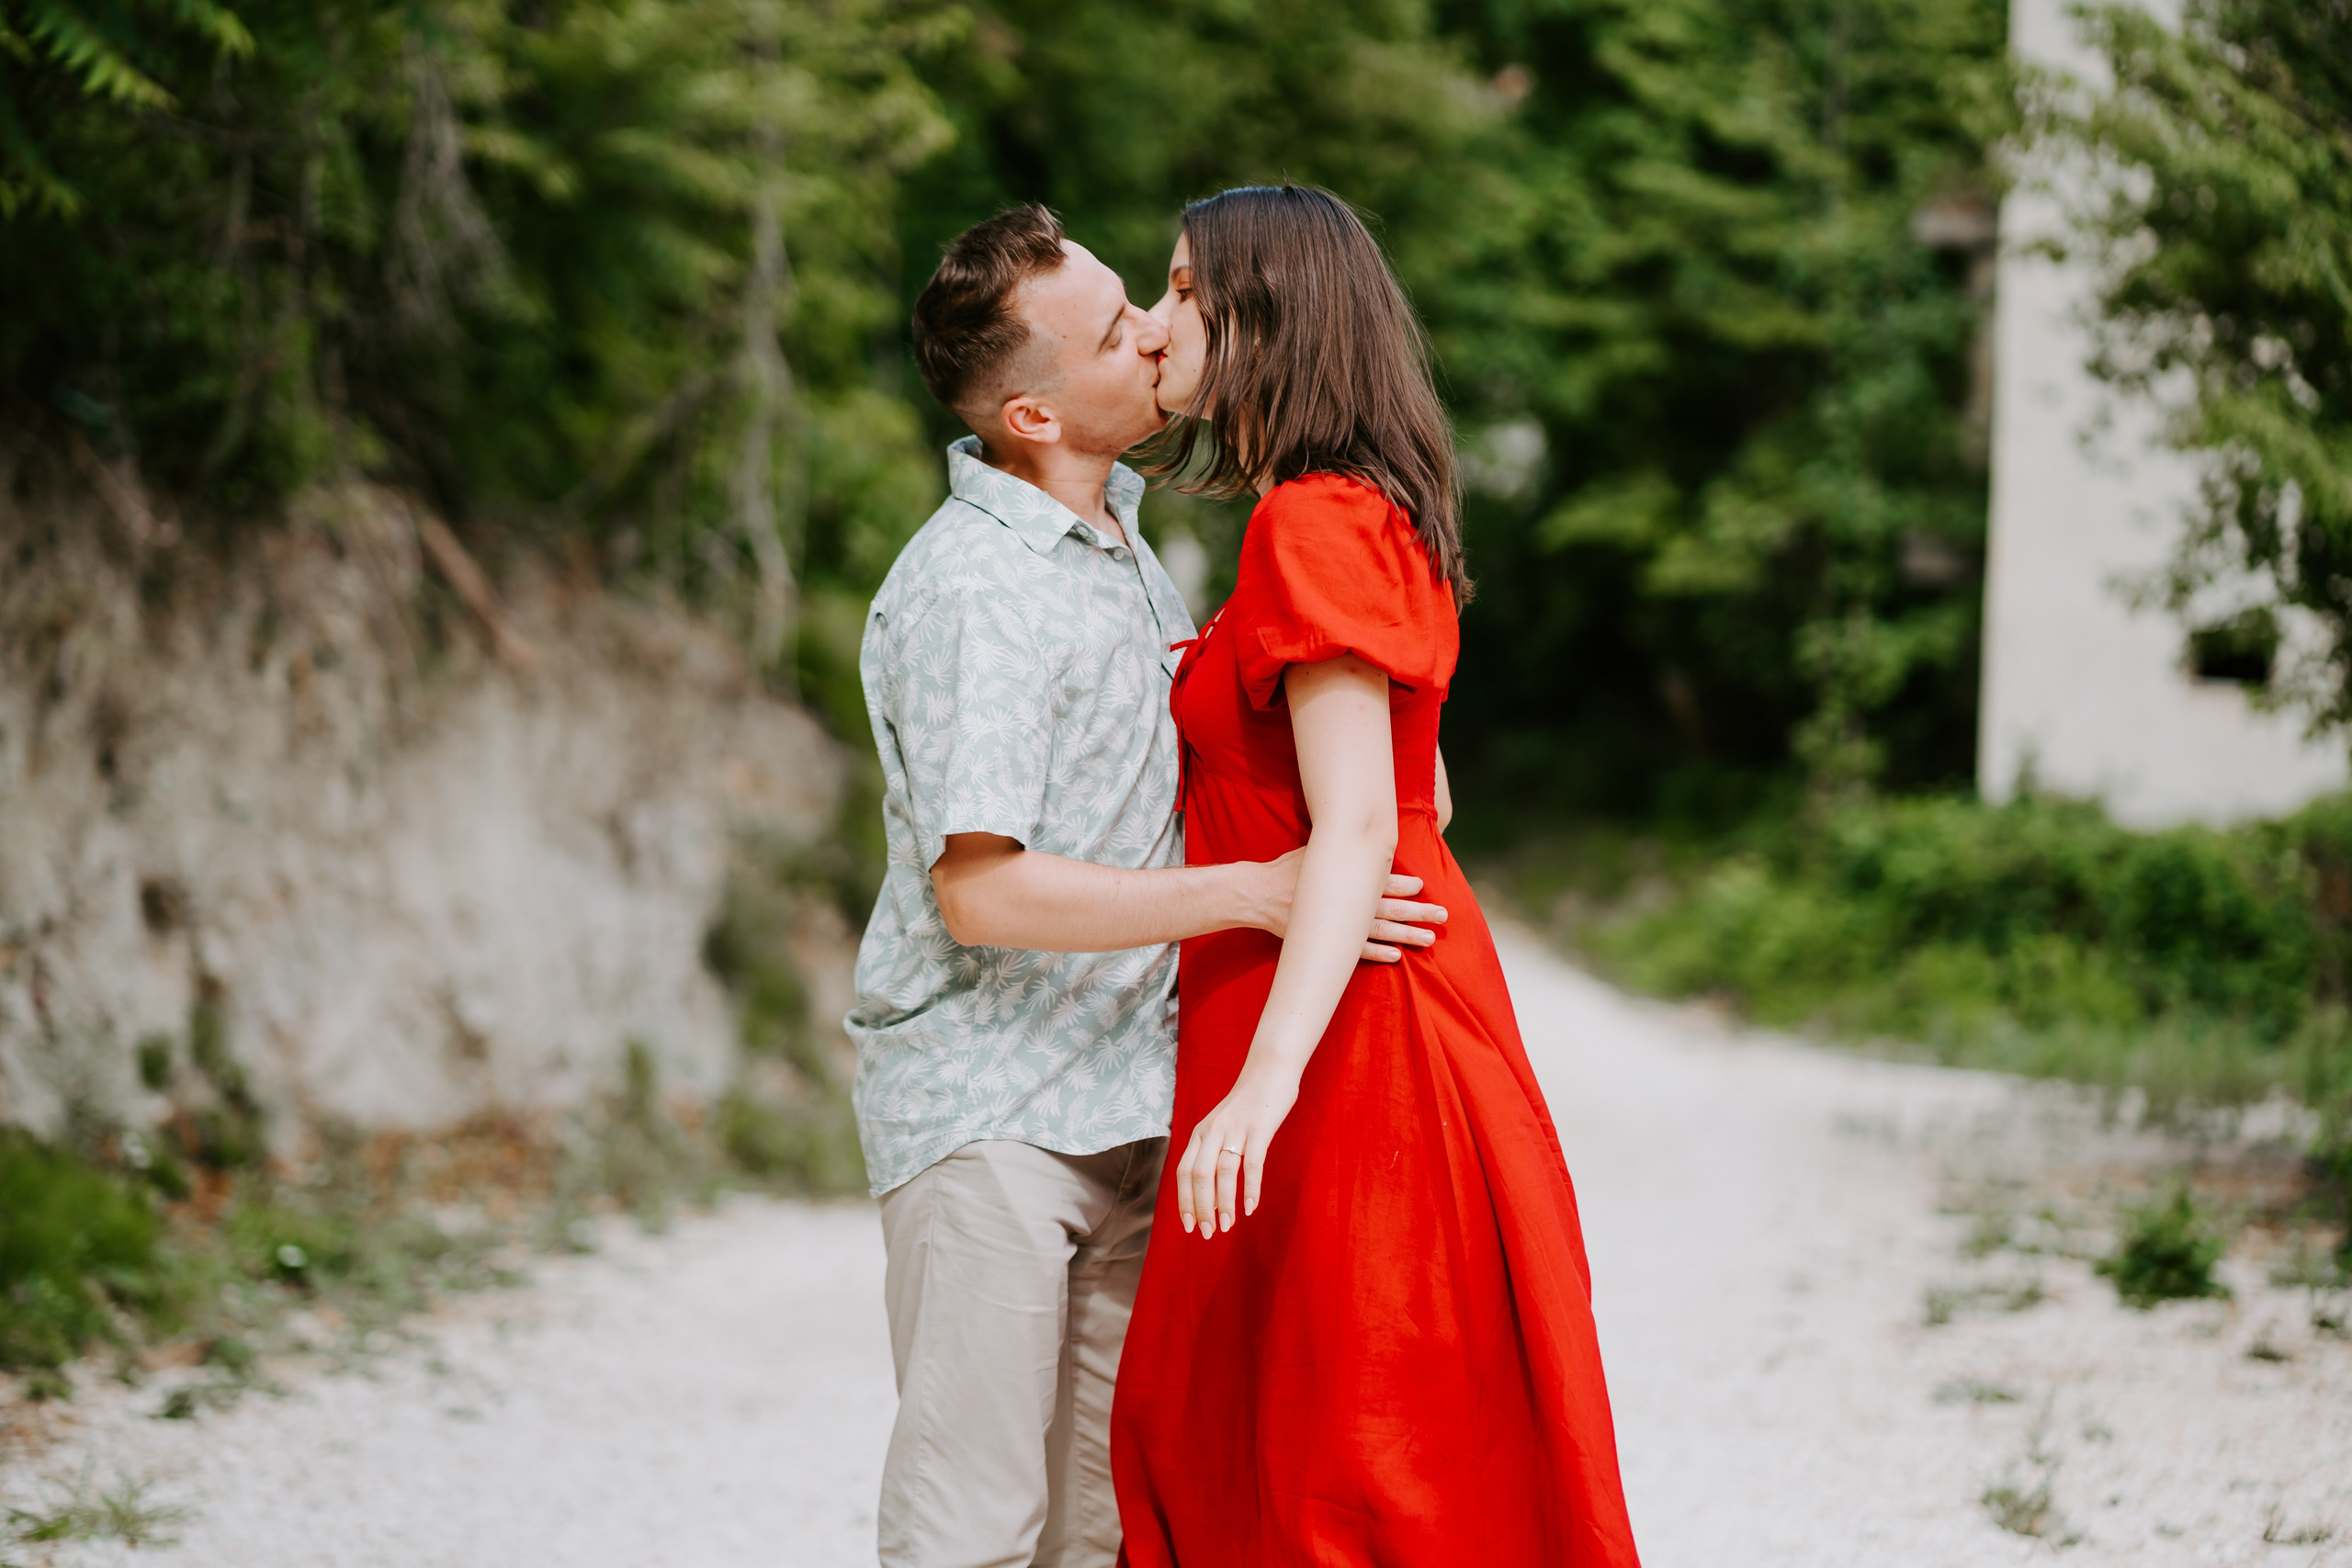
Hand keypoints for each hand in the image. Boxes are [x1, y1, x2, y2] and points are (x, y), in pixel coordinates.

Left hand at [1175, 1067, 1299, 1236]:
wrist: (1268, 1071)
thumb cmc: (1247, 1106)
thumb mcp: (1221, 1127)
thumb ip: (1213, 1153)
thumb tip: (1212, 1196)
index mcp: (1200, 1133)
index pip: (1184, 1173)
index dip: (1184, 1201)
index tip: (1188, 1226)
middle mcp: (1212, 1131)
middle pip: (1199, 1176)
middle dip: (1201, 1208)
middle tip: (1207, 1233)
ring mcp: (1236, 1129)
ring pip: (1223, 1172)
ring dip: (1224, 1203)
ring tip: (1227, 1226)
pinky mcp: (1259, 1129)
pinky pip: (1253, 1163)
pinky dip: (1251, 1188)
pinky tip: (1251, 1207)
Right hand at [1251, 847, 1444, 961]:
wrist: (1256, 895)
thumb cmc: (1286, 870)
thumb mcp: (1312, 850)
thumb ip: (1339, 848)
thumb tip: (1361, 832)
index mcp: (1343, 878)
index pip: (1380, 881)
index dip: (1403, 885)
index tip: (1422, 887)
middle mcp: (1344, 903)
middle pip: (1389, 908)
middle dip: (1418, 912)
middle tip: (1443, 916)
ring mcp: (1337, 925)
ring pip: (1380, 931)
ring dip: (1406, 935)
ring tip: (1428, 939)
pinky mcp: (1327, 942)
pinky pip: (1357, 951)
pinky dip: (1377, 953)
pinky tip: (1396, 956)